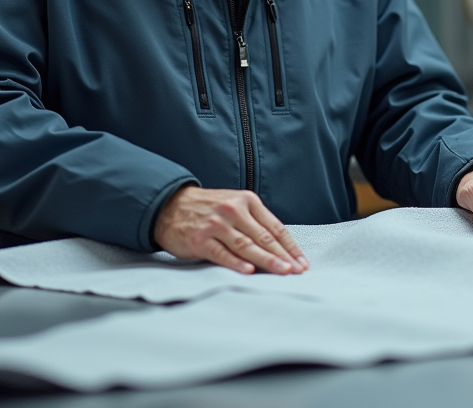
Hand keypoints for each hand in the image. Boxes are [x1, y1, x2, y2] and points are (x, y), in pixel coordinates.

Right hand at [153, 185, 308, 274]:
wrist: (170, 205)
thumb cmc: (208, 209)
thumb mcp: (234, 204)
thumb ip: (255, 222)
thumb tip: (281, 248)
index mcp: (247, 201)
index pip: (275, 227)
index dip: (291, 246)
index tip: (302, 262)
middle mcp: (233, 210)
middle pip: (264, 237)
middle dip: (284, 255)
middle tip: (298, 270)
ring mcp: (216, 225)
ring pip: (246, 245)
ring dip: (267, 260)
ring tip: (283, 271)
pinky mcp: (200, 239)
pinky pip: (221, 253)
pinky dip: (236, 263)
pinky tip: (249, 271)